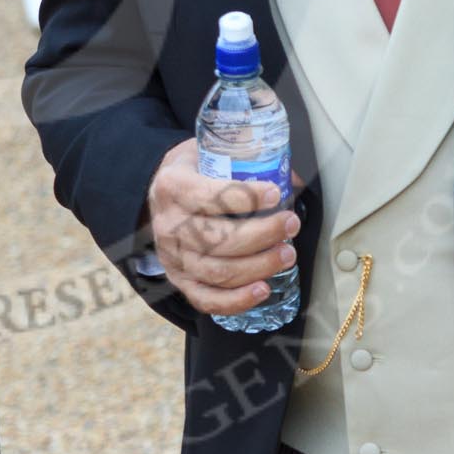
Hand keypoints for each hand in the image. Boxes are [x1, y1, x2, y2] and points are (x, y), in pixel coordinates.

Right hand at [146, 139, 300, 316]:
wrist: (158, 198)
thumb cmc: (192, 174)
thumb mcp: (208, 153)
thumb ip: (245, 161)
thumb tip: (294, 178)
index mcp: (173, 186)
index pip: (210, 196)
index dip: (246, 198)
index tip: (276, 194)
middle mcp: (169, 224)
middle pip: (217, 238)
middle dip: (262, 233)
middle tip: (291, 224)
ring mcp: (172, 257)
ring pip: (218, 271)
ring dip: (259, 266)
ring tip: (287, 254)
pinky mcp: (179, 280)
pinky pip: (207, 299)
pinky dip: (237, 300)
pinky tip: (263, 289)